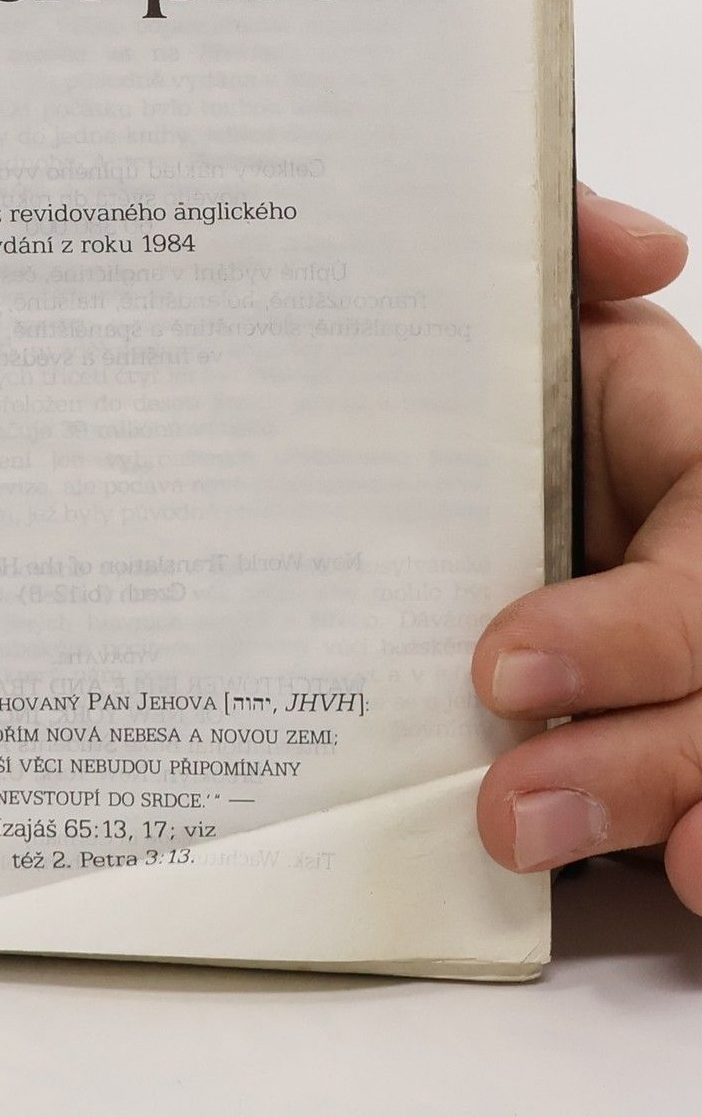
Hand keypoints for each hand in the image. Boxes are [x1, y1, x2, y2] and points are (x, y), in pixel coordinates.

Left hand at [474, 184, 701, 897]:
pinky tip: (662, 881)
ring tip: (538, 848)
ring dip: (649, 809)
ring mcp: (682, 661)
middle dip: (632, 754)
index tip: (500, 668)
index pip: (699, 569)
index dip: (622, 632)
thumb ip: (572, 251)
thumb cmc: (509, 375)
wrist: (444, 424)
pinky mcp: (644, 722)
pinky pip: (698, 795)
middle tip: (512, 801)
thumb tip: (641, 239)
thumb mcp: (543, 301)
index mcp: (692, 468)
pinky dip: (689, 843)